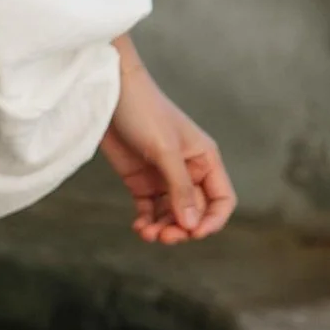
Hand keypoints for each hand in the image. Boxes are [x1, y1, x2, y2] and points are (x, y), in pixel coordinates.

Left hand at [99, 40, 233, 244]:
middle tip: (164, 237)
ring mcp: (164, 177)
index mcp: (205, 159)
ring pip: (172, 215)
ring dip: (163, 228)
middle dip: (182, 228)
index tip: (195, 233)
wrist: (108, 92)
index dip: (213, 221)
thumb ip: (180, 188)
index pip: (221, 200)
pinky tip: (139, 227)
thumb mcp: (165, 150)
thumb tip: (192, 225)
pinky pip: (150, 210)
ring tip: (147, 233)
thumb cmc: (143, 111)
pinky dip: (147, 221)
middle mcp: (189, 171)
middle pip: (195, 212)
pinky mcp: (141, 180)